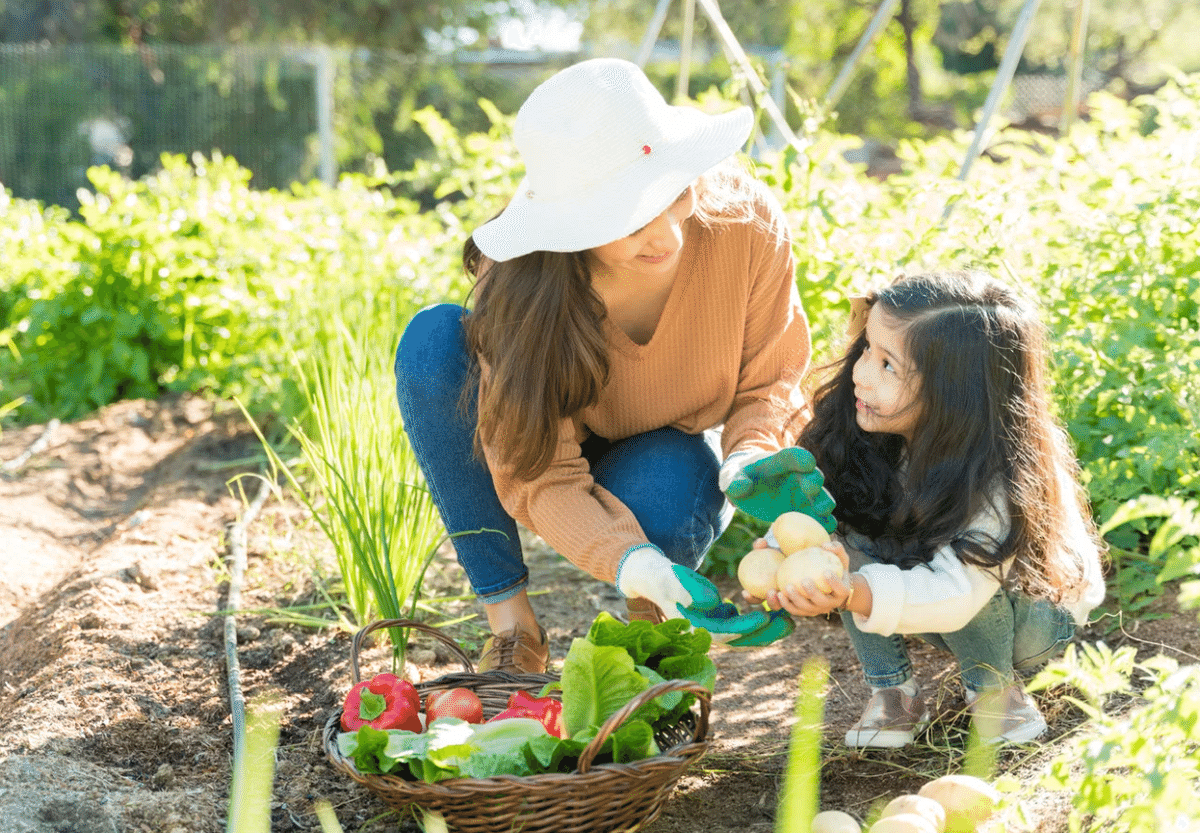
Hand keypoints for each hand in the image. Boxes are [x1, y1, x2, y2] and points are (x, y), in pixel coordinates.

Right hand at [671, 565, 794, 645]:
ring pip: (746, 632)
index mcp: (697, 630)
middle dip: (766, 634)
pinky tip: (776, 608)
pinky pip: (744, 621)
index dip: (747, 627)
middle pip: (741, 639)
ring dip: (768, 628)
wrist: (657, 579)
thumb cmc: (665, 579)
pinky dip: (760, 617)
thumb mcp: (675, 583)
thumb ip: (693, 592)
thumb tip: (714, 602)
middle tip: (789, 624)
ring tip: (790, 618)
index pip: (726, 633)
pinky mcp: (720, 618)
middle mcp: (708, 634)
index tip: (765, 616)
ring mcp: (715, 627)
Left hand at [720, 448, 836, 529]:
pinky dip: (823, 522)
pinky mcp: (804, 511)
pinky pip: (818, 517)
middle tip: (813, 490)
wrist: (747, 486)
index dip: (801, 458)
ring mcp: (803, 494)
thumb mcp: (730, 476)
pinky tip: (826, 530)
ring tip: (823, 512)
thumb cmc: (739, 476)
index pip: (792, 456)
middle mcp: (797, 476)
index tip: (808, 463)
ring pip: (820, 497)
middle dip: (814, 482)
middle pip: (812, 476)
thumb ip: (734, 480)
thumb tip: (742, 487)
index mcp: (779, 462)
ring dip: (824, 503)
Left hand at [770, 543, 854, 616]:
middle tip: (804, 581)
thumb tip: (825, 545)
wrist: (827, 583)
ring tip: (787, 587)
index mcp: (842, 591)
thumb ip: (836, 548)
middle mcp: (831, 604)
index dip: (835, 583)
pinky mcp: (805, 611)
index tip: (826, 572)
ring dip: (796, 599)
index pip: (841, 590)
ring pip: (806, 608)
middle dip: (813, 593)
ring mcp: (818, 609)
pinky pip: (795, 610)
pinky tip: (778, 594)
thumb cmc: (833, 566)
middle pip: (822, 602)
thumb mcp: (839, 557)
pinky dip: (786, 604)